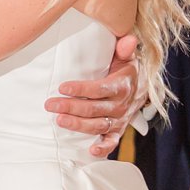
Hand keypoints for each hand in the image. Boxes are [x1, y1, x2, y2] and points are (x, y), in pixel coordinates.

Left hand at [48, 31, 142, 157]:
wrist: (139, 90)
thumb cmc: (124, 70)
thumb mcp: (125, 57)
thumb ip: (124, 48)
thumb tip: (128, 39)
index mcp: (122, 85)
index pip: (100, 89)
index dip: (82, 89)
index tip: (62, 87)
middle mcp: (120, 105)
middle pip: (94, 108)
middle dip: (71, 107)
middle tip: (50, 104)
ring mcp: (119, 120)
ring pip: (97, 125)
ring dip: (78, 124)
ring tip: (59, 120)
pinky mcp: (117, 131)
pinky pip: (112, 142)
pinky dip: (103, 148)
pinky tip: (91, 151)